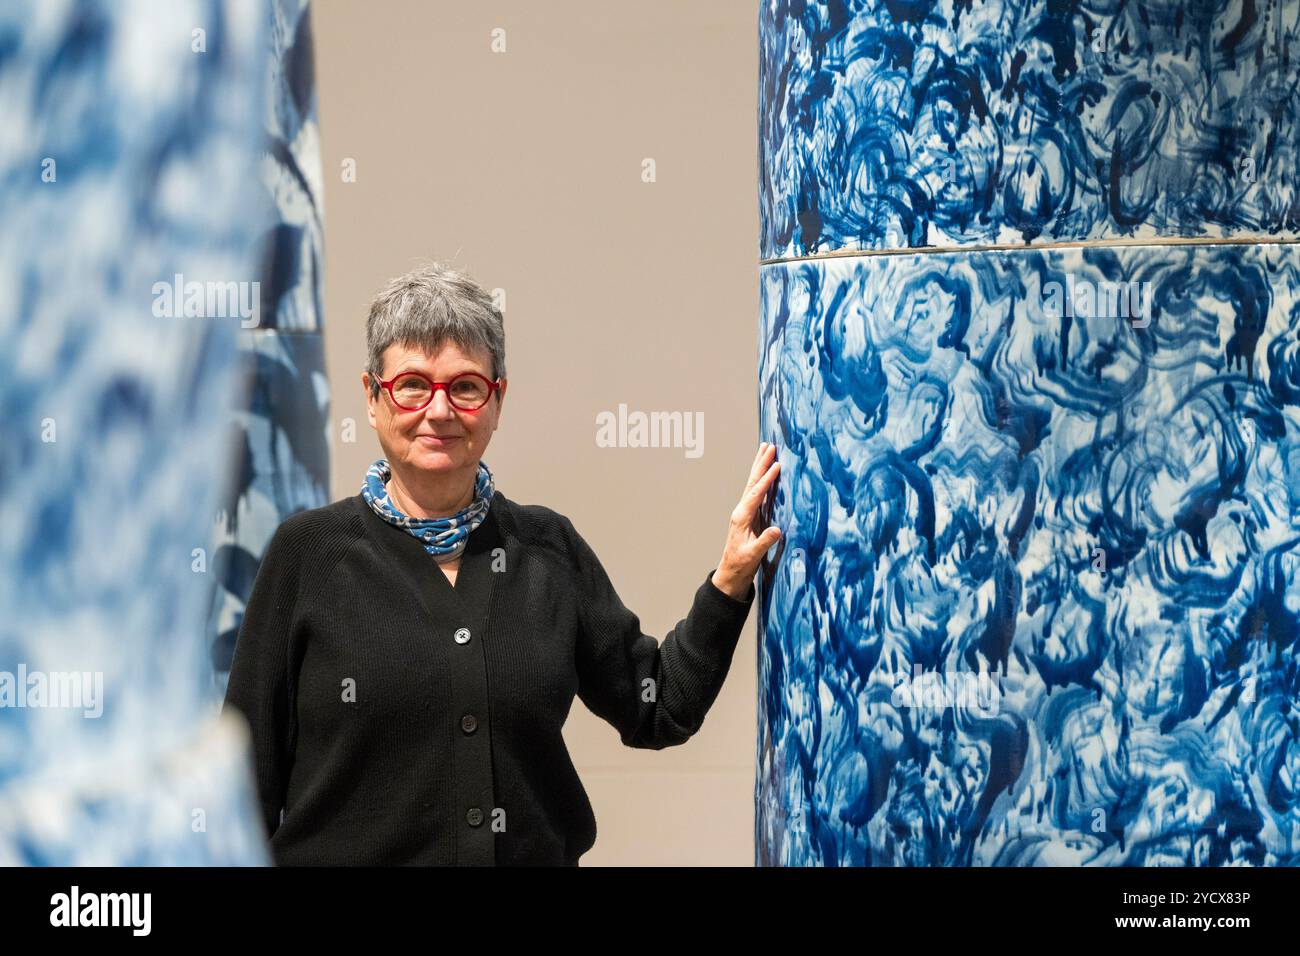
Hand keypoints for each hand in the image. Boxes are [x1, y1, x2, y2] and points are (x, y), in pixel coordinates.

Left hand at [711, 442, 782, 600]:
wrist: (732, 572)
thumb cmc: (741, 564)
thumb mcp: (753, 555)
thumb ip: (764, 542)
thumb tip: (777, 530)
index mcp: (742, 517)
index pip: (756, 494)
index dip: (767, 480)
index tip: (776, 466)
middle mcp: (742, 510)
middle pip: (752, 482)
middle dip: (761, 463)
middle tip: (769, 445)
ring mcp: (745, 511)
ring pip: (753, 484)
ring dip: (760, 466)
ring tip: (766, 449)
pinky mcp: (750, 515)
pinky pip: (757, 492)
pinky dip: (762, 479)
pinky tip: (768, 472)